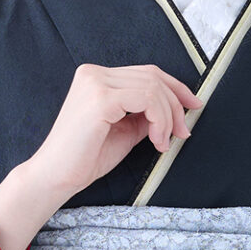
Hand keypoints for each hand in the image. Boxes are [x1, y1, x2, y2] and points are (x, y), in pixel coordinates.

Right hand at [0, 63, 201, 249]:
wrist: (56, 177)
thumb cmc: (85, 158)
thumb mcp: (124, 131)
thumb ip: (144, 116)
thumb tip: (173, 111)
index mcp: (96, 77)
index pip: (146, 73)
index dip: (175, 87)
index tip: (194, 106)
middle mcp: (94, 73)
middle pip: (152, 77)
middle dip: (176, 105)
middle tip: (183, 132)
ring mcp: (95, 83)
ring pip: (153, 87)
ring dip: (168, 117)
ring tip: (163, 142)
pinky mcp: (100, 99)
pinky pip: (146, 99)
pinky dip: (159, 120)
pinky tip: (156, 140)